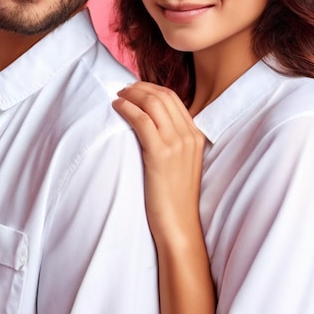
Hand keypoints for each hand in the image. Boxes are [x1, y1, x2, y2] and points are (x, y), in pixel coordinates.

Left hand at [113, 82, 205, 245]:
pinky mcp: (161, 154)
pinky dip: (127, 109)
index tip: (135, 89)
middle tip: (123, 89)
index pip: (173, 98)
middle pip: (163, 96)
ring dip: (132, 95)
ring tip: (118, 97)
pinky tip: (117, 108)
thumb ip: (173, 141)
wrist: (179, 225)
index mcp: (196, 136)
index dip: (151, 88)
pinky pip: (142, 120)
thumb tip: (150, 124)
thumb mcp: (181, 163)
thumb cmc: (174, 197)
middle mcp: (189, 135)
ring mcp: (177, 144)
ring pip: (153, 103)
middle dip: (140, 87)